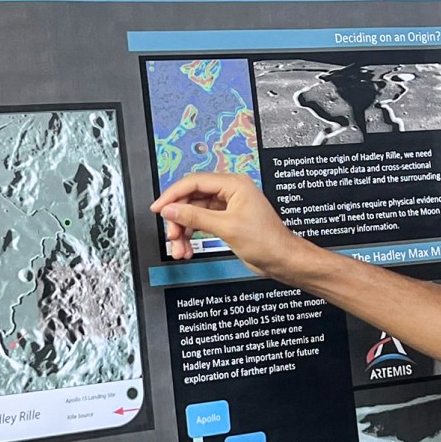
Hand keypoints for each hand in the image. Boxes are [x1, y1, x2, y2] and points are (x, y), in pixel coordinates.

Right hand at [151, 173, 302, 272]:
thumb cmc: (267, 241)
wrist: (281, 259)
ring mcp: (227, 206)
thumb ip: (196, 216)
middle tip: (172, 234)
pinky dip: (192, 235)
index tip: (159, 207)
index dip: (173, 195)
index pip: (194, 182)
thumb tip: (172, 208)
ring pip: (194, 212)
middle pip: (191, 198)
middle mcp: (230, 191)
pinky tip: (187, 248)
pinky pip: (201, 222)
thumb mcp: (226, 227)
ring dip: (183, 230)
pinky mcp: (226, 220)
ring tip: (179, 248)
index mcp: (233, 184)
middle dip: (178, 217)